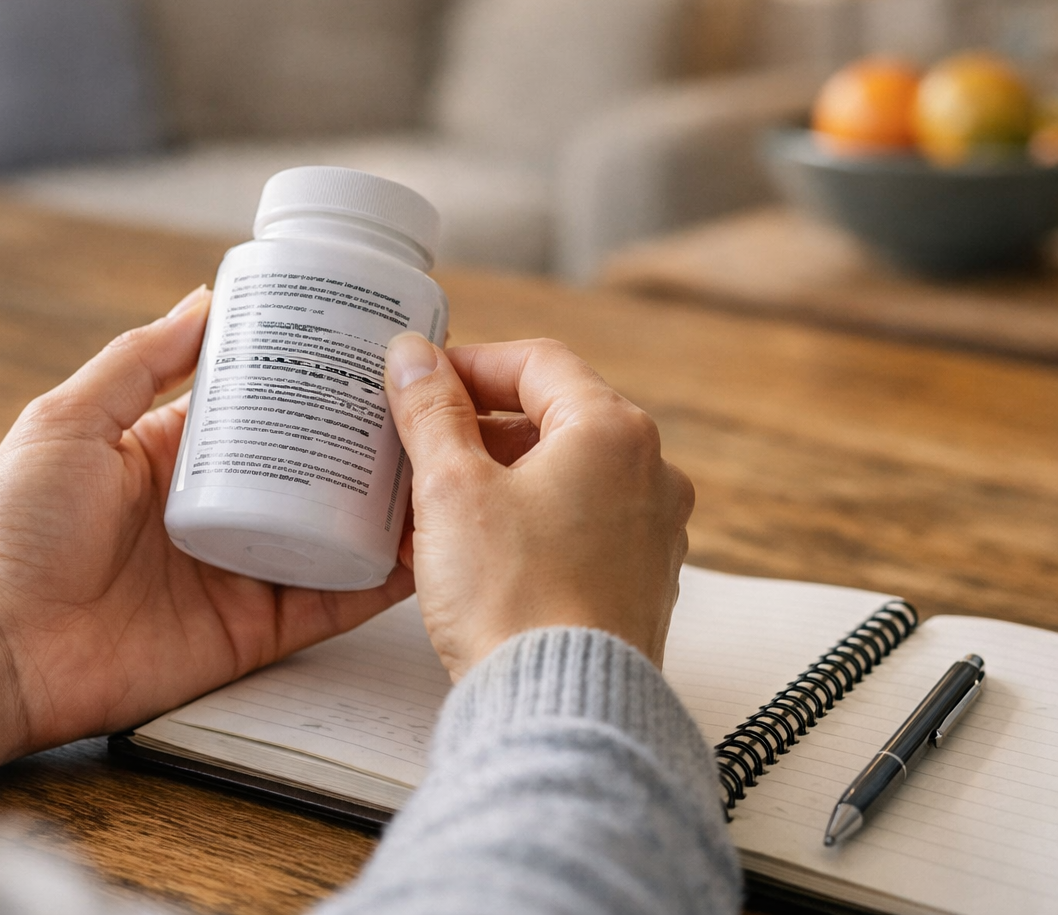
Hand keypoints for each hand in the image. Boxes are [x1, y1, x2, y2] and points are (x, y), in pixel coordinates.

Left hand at [0, 287, 413, 774]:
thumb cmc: (11, 530)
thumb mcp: (70, 419)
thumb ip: (141, 360)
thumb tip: (206, 298)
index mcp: (170, 456)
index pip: (260, 409)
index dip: (311, 383)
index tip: (366, 353)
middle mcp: (213, 511)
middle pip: (307, 470)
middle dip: (362, 442)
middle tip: (424, 407)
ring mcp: (237, 572)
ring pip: (330, 533)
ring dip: (382, 508)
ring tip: (440, 468)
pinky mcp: (251, 631)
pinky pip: (328, 603)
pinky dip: (376, 581)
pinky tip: (422, 550)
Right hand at [383, 334, 692, 678]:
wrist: (561, 710)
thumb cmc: (512, 598)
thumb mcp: (452, 488)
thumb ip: (431, 411)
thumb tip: (412, 354)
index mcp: (613, 431)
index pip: (536, 361)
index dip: (468, 364)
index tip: (419, 382)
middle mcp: (650, 473)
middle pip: (552, 418)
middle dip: (476, 429)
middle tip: (417, 446)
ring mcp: (651, 531)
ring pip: (560, 476)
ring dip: (493, 480)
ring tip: (429, 508)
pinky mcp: (638, 582)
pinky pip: (574, 527)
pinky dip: (522, 524)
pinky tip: (467, 553)